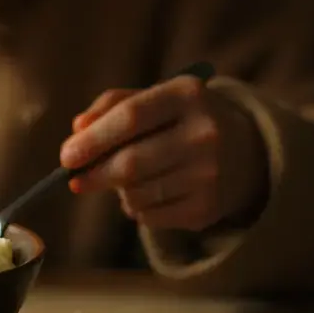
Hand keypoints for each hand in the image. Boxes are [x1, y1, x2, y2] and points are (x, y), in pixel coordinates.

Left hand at [59, 74, 268, 231]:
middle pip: (130, 163)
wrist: (247, 150)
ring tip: (127, 180)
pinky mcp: (208, 208)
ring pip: (136, 194)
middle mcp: (205, 133)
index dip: (92, 140)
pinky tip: (150, 193)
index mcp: (187, 95)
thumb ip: (113, 105)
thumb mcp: (156, 98)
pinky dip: (136, 208)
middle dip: (94, 175)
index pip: (130, 117)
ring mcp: (210, 174)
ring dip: (118, 192)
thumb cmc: (182, 120)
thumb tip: (77, 128)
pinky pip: (149, 217)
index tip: (66, 157)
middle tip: (75, 181)